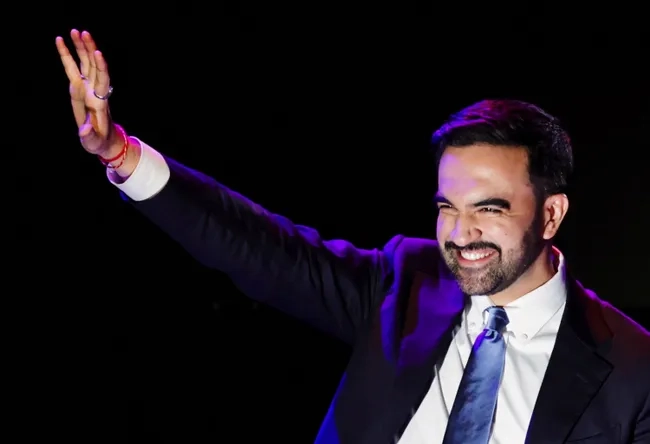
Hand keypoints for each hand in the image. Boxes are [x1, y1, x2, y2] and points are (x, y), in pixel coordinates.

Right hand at [56, 30, 118, 157]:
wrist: (104, 140)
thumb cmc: (99, 142)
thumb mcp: (93, 142)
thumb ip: (89, 136)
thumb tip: (84, 131)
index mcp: (99, 101)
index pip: (102, 80)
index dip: (101, 67)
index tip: (98, 53)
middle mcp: (95, 91)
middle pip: (93, 66)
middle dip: (89, 50)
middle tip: (83, 33)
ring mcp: (88, 88)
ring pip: (85, 64)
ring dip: (81, 48)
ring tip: (75, 31)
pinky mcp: (80, 88)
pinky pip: (74, 68)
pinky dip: (69, 56)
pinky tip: (62, 42)